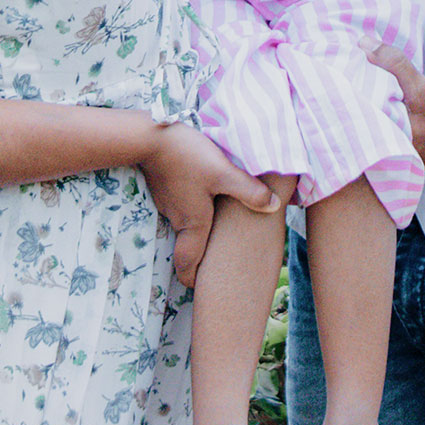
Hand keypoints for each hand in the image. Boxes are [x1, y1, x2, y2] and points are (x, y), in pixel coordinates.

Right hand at [138, 123, 277, 285]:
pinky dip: (189, 207)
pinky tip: (200, 194)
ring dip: (196, 227)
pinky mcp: (163, 187)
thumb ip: (249, 191)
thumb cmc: (188, 157)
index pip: (188, 264)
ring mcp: (167, 202)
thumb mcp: (223, 173)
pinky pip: (178, 205)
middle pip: (188, 245)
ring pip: (183, 223)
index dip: (192, 279)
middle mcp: (177, 218)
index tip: (199, 288)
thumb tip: (274, 207)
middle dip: (199, 256)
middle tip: (214, 259)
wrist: (150, 136)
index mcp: (193, 222)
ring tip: (214, 222)